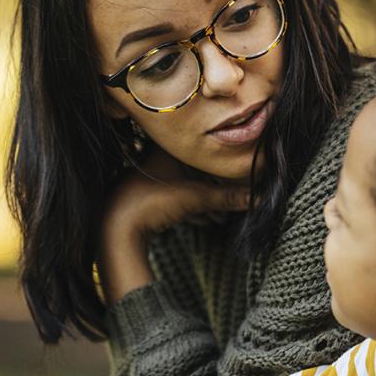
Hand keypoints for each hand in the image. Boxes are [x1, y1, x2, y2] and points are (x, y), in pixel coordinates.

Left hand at [108, 148, 249, 235]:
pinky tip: (204, 221)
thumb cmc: (152, 203)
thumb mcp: (196, 198)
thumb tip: (258, 197)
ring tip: (220, 218)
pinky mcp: (147, 194)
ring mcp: (151, 176)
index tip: (240, 181)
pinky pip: (176, 197)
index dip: (224, 169)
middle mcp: (159, 156)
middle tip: (233, 204)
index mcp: (169, 147)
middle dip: (216, 191)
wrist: (117, 228)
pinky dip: (191, 208)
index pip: (205, 152)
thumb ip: (228, 197)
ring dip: (205, 202)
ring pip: (188, 186)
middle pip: (198, 172)